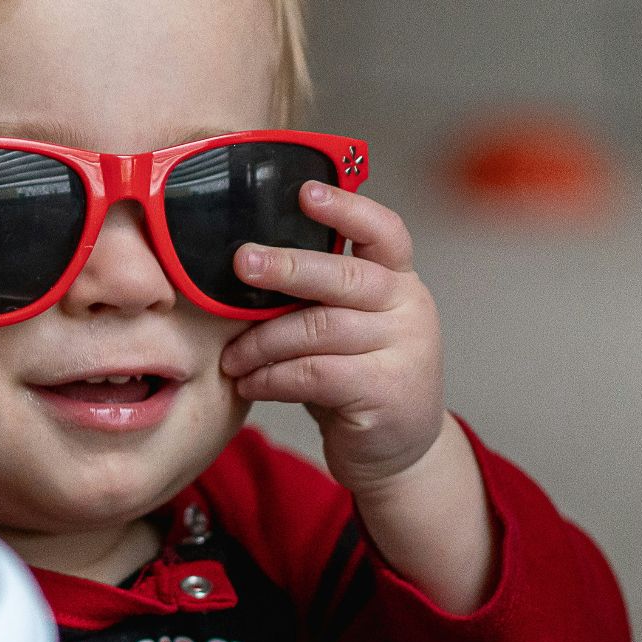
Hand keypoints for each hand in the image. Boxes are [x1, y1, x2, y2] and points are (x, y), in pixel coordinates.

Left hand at [222, 182, 497, 613]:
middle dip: (288, 268)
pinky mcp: (388, 393)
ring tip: (232, 357)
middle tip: (242, 262)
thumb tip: (246, 266)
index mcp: (399, 280)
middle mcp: (409, 308)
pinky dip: (273, 378)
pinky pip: (315, 374)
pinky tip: (250, 383)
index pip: (384, 232)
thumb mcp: (350, 327)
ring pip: (319, 330)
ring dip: (264, 343)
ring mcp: (406, 350)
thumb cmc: (359, 378)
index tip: (306, 191)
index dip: (347, 208)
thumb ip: (320, 296)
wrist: (400, 451)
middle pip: (346, 276)